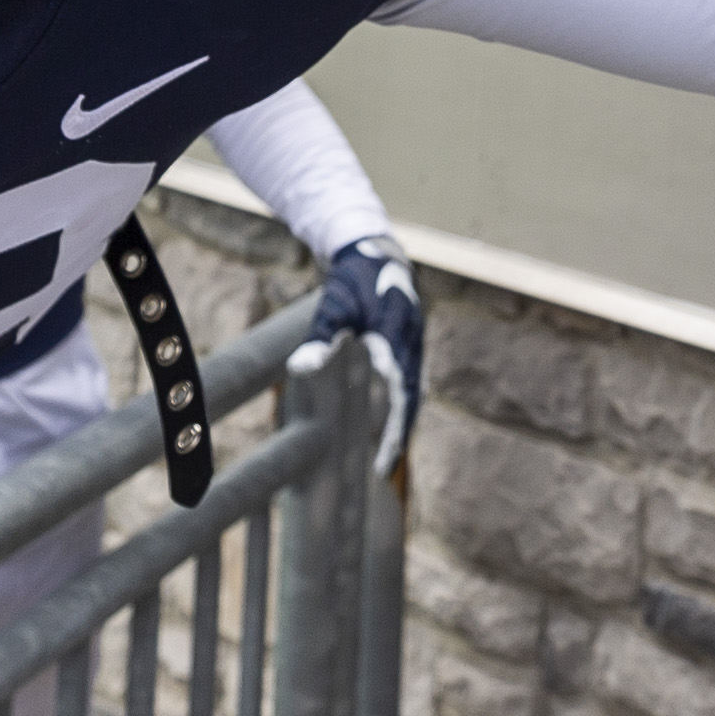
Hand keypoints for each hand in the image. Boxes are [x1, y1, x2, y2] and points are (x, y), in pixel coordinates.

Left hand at [312, 234, 425, 472]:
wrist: (373, 247)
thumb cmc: (352, 276)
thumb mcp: (334, 303)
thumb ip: (322, 337)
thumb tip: (302, 369)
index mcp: (397, 336)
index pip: (399, 393)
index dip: (392, 429)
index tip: (382, 458)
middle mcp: (410, 342)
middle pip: (410, 398)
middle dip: (397, 434)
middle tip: (382, 468)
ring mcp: (412, 342)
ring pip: (411, 391)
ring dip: (400, 421)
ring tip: (386, 453)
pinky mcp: (405, 342)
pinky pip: (407, 380)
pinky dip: (399, 403)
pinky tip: (387, 420)